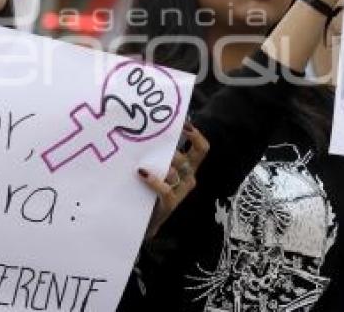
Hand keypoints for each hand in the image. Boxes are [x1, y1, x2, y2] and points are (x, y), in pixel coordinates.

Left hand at [138, 121, 208, 238]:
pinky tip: (141, 173)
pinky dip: (153, 180)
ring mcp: (180, 191)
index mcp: (188, 165)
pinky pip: (165, 189)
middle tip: (153, 144)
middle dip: (172, 151)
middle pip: (188, 158)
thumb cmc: (148, 186)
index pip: (201, 148)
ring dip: (159, 165)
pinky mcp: (170, 204)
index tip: (183, 124)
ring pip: (174, 172)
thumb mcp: (156, 165)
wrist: (143, 219)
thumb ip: (156, 151)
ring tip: (141, 161)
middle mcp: (188, 177)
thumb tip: (145, 128)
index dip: (196, 135)